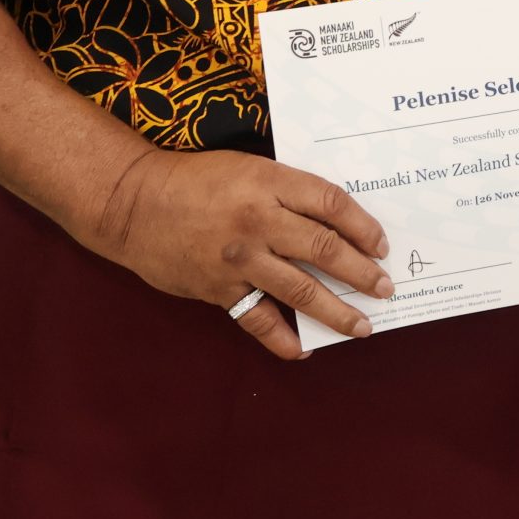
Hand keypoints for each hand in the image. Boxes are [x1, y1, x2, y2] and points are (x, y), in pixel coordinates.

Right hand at [88, 148, 394, 360]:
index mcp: (270, 184)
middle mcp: (259, 223)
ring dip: (336, 312)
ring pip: (300, 291)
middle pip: (325, 250)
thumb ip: (289, 191)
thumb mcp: (250, 168)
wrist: (133, 203)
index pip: (333, 204)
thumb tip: (337, 221)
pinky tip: (302, 349)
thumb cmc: (196, 179)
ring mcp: (239, 261)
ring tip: (362, 326)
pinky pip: (257, 320)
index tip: (382, 246)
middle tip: (385, 288)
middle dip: (362, 273)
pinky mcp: (217, 290)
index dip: (364, 227)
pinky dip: (282, 339)